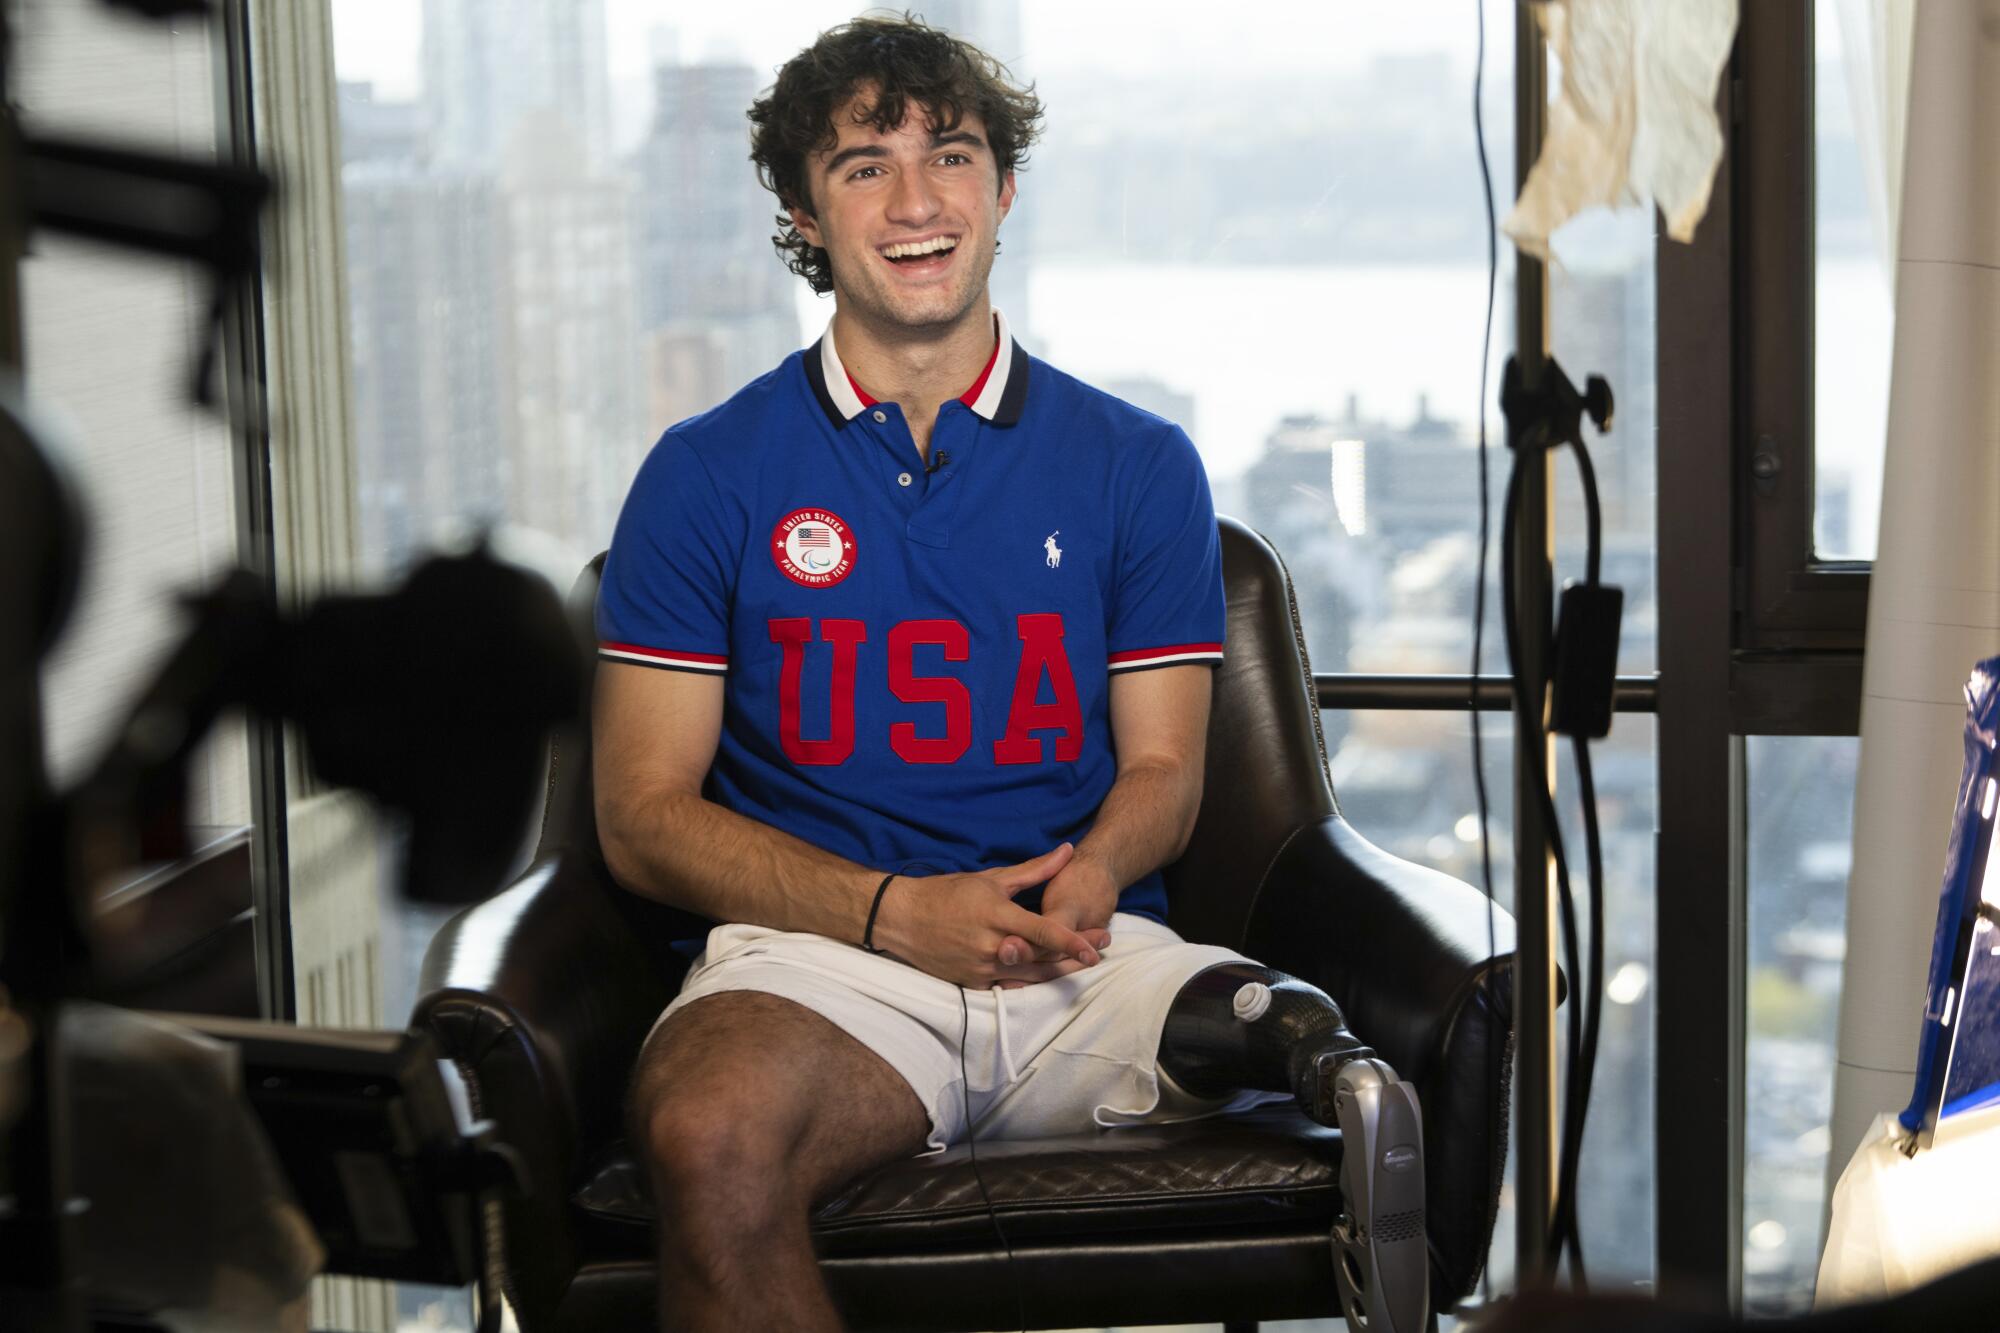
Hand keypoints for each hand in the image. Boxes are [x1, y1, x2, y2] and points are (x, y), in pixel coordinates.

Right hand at [872, 843, 1103, 988]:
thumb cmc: (946, 893)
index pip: (1042, 931)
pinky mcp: (972, 982)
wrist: (902, 919)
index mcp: (996, 916)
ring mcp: (980, 968)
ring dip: (1057, 970)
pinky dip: (1030, 981)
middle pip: (1042, 957)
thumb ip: (1034, 869)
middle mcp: (990, 946)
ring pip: (1029, 976)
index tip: (1095, 948)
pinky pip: (1009, 986)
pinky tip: (1048, 976)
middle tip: (1101, 949)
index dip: (1072, 941)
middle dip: (1074, 955)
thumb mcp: (991, 878)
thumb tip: (1067, 851)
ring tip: (1082, 964)